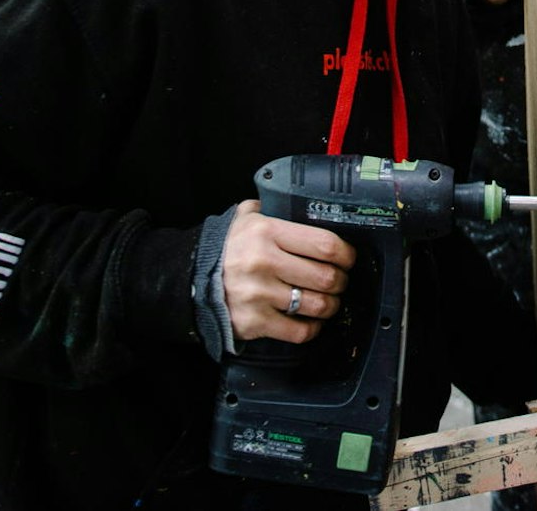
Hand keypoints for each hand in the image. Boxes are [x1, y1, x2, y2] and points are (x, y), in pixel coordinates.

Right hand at [221, 200, 355, 343]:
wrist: (189, 279)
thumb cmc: (224, 249)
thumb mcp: (244, 219)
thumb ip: (272, 209)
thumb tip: (303, 205)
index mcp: (266, 232)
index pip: (324, 244)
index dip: (345, 254)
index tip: (347, 258)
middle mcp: (264, 262)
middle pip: (326, 277)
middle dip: (340, 281)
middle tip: (338, 281)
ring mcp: (259, 294)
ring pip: (317, 305)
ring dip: (330, 305)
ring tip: (328, 301)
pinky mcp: (255, 321)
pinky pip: (299, 331)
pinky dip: (312, 328)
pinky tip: (310, 321)